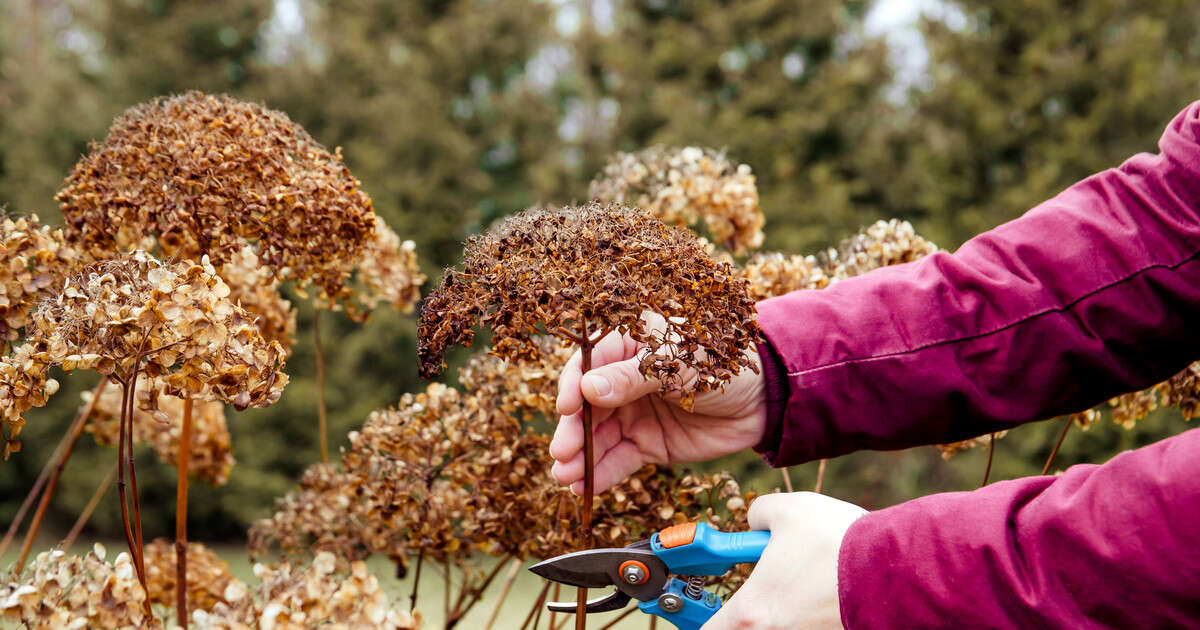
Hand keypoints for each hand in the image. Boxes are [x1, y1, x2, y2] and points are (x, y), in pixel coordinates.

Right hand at [550, 313, 766, 493]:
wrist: (764, 398)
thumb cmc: (722, 362)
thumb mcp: (678, 363)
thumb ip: (633, 377)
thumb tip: (587, 387)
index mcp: (628, 345)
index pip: (588, 363)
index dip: (571, 385)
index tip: (565, 407)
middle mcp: (623, 380)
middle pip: (587, 406)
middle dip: (572, 430)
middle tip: (562, 452)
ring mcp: (633, 414)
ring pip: (598, 437)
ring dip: (579, 457)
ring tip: (565, 476)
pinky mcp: (648, 445)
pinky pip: (619, 460)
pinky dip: (600, 474)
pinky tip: (584, 487)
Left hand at [704, 492, 866, 629]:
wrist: (897, 566)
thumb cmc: (836, 539)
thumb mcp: (784, 510)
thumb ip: (755, 516)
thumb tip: (755, 524)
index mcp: (752, 612)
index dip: (698, 617)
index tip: (698, 602)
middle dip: (741, 612)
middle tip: (751, 590)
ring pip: (778, 626)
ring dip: (778, 609)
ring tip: (797, 581)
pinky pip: (805, 624)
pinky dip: (805, 612)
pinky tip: (822, 588)